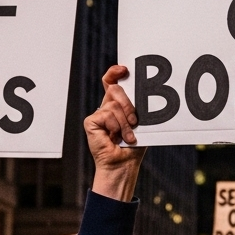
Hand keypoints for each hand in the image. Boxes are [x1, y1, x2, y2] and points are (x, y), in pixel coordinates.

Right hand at [83, 66, 146, 200]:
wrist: (124, 164)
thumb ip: (138, 107)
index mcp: (117, 106)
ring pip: (113, 104)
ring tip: (127, 136)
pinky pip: (106, 115)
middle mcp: (106, 107)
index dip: (115, 72)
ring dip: (125, 123)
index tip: (124, 69)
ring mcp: (98, 114)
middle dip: (128, 104)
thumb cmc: (134, 147)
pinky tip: (114, 138)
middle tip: (134, 120)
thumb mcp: (141, 123)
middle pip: (115, 89)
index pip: (112, 82)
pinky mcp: (91, 122)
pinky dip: (115, 127)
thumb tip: (143, 91)